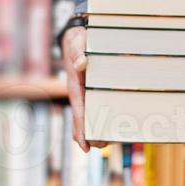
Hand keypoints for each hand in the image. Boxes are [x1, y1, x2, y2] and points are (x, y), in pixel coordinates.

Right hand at [61, 25, 104, 151]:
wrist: (76, 39)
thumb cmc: (78, 42)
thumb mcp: (78, 44)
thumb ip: (79, 53)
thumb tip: (80, 64)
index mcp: (74, 87)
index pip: (78, 112)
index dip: (81, 130)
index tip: (85, 146)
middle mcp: (79, 94)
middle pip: (82, 120)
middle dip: (90, 135)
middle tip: (100, 146)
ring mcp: (85, 94)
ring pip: (88, 117)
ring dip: (96, 130)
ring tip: (106, 142)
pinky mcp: (91, 92)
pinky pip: (94, 108)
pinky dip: (100, 119)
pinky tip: (110, 127)